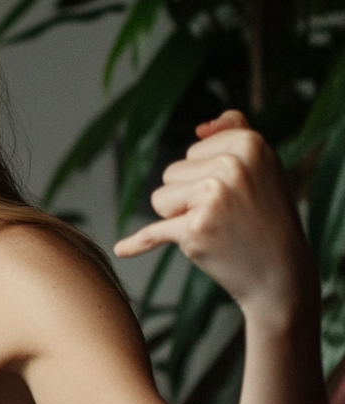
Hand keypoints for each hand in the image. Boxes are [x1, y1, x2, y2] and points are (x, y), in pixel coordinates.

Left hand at [115, 110, 316, 321]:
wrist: (281, 276)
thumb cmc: (269, 220)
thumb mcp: (264, 169)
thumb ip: (236, 135)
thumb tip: (201, 127)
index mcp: (251, 144)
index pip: (194, 151)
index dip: (208, 174)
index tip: (242, 192)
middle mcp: (233, 166)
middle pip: (173, 173)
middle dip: (191, 197)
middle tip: (230, 216)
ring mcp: (213, 196)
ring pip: (160, 198)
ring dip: (179, 217)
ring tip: (218, 229)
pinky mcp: (194, 228)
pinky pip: (151, 232)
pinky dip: (136, 244)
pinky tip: (122, 250)